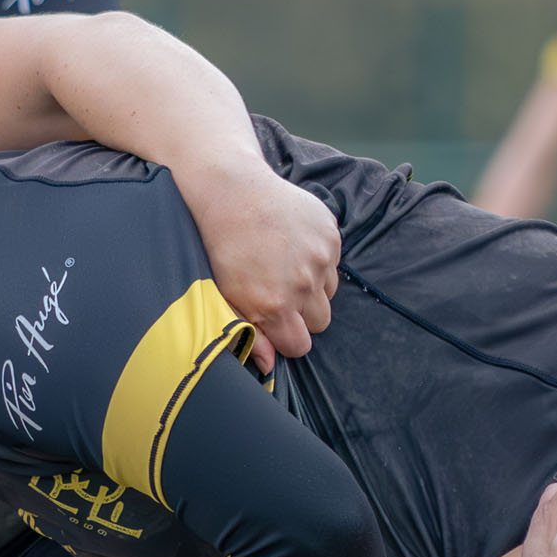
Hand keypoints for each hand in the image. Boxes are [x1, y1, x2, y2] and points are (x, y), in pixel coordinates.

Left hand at [181, 161, 338, 360]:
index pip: (300, 345)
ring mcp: (320, 257)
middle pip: (320, 322)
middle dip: (304, 314)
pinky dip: (319, 258)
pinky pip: (334, 261)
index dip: (288, 337)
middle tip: (281, 291)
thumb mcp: (225, 295)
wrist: (232, 191)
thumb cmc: (222, 245)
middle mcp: (303, 284)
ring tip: (286, 265)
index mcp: (274, 305)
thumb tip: (268, 365)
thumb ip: (250, 332)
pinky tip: (293, 244)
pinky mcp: (330, 234)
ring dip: (314, 286)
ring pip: (329, 292)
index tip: (278, 323)